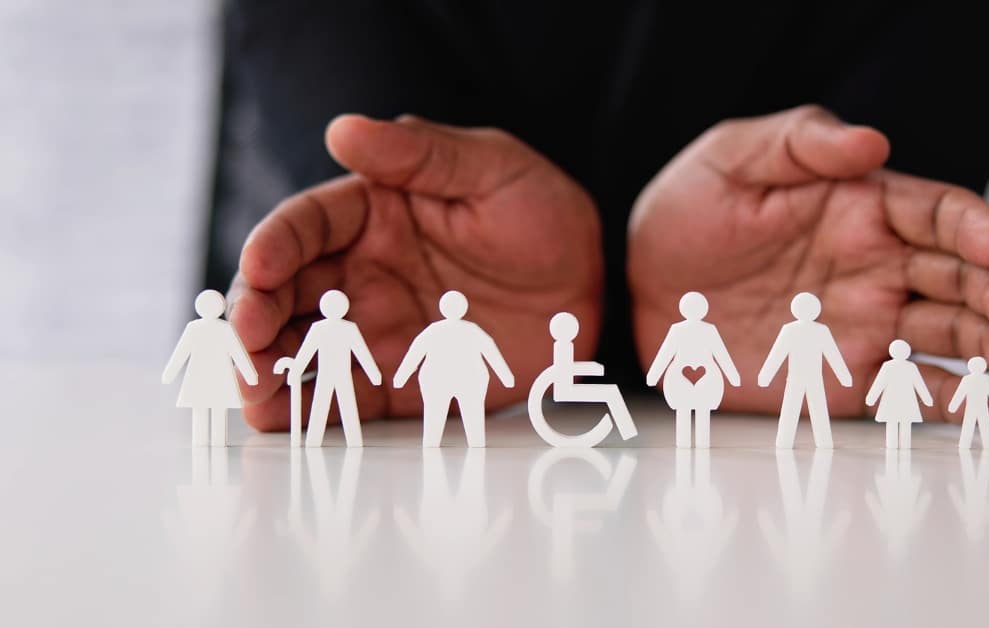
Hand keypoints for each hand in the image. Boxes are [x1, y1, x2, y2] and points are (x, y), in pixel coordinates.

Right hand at [229, 115, 602, 429]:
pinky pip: (347, 401)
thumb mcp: (492, 168)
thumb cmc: (543, 213)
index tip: (260, 266)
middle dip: (253, 317)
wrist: (595, 287)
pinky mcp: (401, 384)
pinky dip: (311, 414)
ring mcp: (377, 331)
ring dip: (266, 370)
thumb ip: (420, 154)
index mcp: (370, 213)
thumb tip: (343, 129)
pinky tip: (283, 422)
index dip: (274, 245)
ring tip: (250, 390)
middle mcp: (359, 273)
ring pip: (302, 351)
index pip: (304, 226)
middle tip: (244, 341)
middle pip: (285, 294)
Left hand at [629, 106, 988, 421]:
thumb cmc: (688, 211)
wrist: (637, 288)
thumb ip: (799, 143)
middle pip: (963, 278)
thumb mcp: (732, 158)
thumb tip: (871, 143)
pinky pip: (906, 393)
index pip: (939, 212)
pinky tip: (976, 404)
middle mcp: (881, 268)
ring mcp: (868, 327)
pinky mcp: (844, 380)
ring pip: (951, 336)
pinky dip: (946, 401)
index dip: (974, 225)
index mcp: (865, 209)